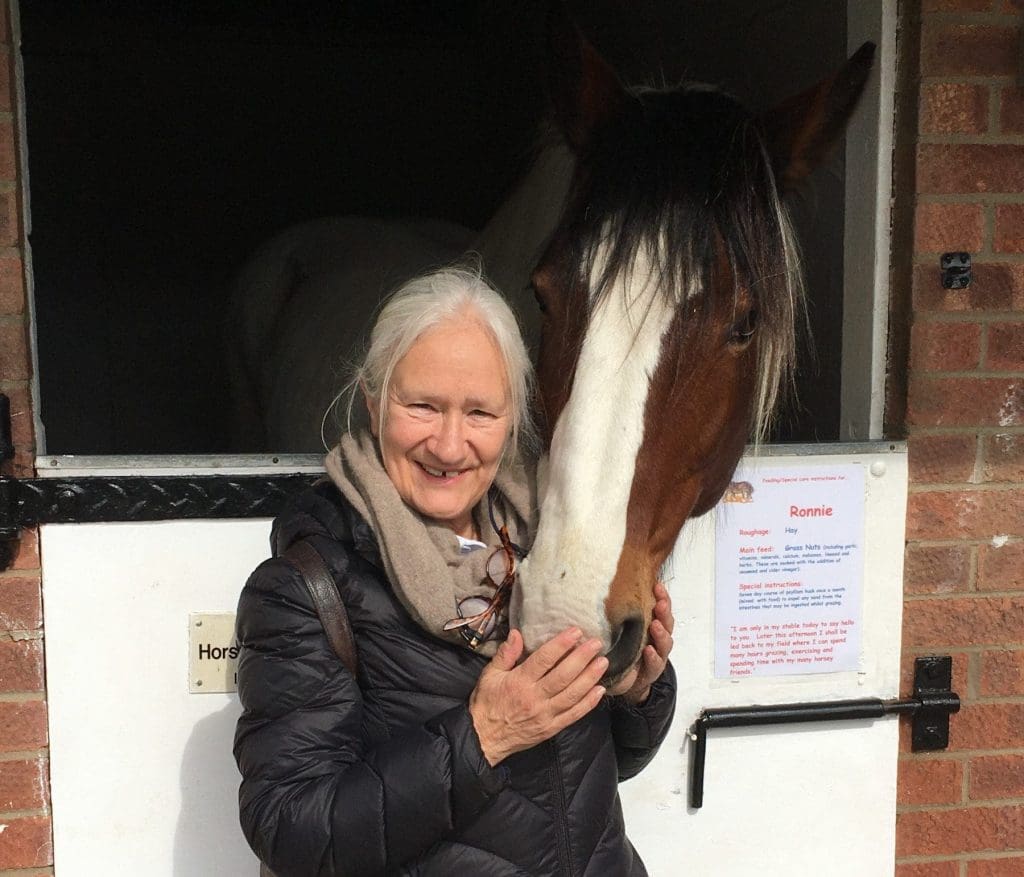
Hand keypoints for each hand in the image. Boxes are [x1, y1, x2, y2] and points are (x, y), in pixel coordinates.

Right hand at [469, 627, 607, 765]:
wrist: (484, 739)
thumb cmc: (486, 704)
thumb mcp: (489, 675)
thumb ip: (505, 654)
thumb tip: (517, 633)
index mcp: (519, 682)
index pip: (544, 659)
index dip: (562, 644)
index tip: (576, 632)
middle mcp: (535, 698)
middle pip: (563, 676)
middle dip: (582, 658)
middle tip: (596, 644)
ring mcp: (545, 715)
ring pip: (572, 695)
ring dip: (590, 678)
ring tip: (603, 662)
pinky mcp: (551, 728)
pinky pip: (573, 715)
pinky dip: (588, 703)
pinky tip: (600, 690)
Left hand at [607, 581, 674, 704]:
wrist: (625, 680)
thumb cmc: (622, 650)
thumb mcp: (619, 629)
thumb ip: (616, 614)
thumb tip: (601, 591)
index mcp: (650, 624)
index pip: (660, 608)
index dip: (661, 597)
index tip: (657, 585)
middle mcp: (656, 639)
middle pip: (666, 623)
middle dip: (664, 612)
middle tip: (659, 604)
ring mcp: (656, 655)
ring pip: (665, 643)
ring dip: (661, 634)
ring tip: (655, 625)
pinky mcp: (651, 671)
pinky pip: (655, 664)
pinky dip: (653, 657)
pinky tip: (649, 651)